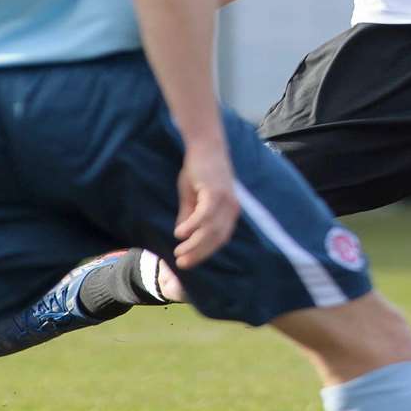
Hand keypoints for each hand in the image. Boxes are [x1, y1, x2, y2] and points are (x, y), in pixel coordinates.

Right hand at [173, 139, 238, 268]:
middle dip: (198, 254)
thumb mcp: (191, 197)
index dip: (205, 253)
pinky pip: (204, 216)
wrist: (205, 146)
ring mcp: (225, 201)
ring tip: (179, 252)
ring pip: (210, 231)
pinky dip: (192, 227)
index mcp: (229, 212)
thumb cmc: (199, 170)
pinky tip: (179, 234)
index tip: (190, 262)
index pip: (220, 239)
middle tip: (181, 264)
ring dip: (194, 244)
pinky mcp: (216, 193)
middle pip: (216, 239)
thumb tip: (181, 235)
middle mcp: (231, 209)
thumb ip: (189, 215)